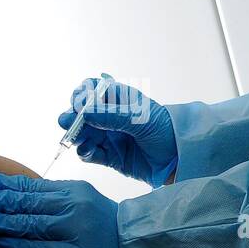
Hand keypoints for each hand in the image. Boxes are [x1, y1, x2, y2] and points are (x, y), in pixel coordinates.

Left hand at [0, 175, 124, 247]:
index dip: (3, 183)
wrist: (137, 246)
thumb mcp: (83, 199)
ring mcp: (74, 230)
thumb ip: (54, 196)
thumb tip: (18, 192)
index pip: (31, 185)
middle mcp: (72, 206)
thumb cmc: (106, 222)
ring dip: (0, 220)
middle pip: (26, 201)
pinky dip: (17, 245)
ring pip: (29, 223)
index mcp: (73, 190)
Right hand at [60, 77, 177, 186]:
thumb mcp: (140, 118)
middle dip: (72, 117)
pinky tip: (87, 152)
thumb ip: (111, 116)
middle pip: (81, 114)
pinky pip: (90, 153)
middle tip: (67, 123)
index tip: (78, 104)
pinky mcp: (110, 157)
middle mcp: (110, 116)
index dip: (81, 95)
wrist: (181, 158)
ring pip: (82, 134)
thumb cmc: (166, 130)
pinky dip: (85, 152)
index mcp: (118, 99)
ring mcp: (108, 136)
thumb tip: (84, 113)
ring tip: (78, 141)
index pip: (91, 90)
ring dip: (77, 136)